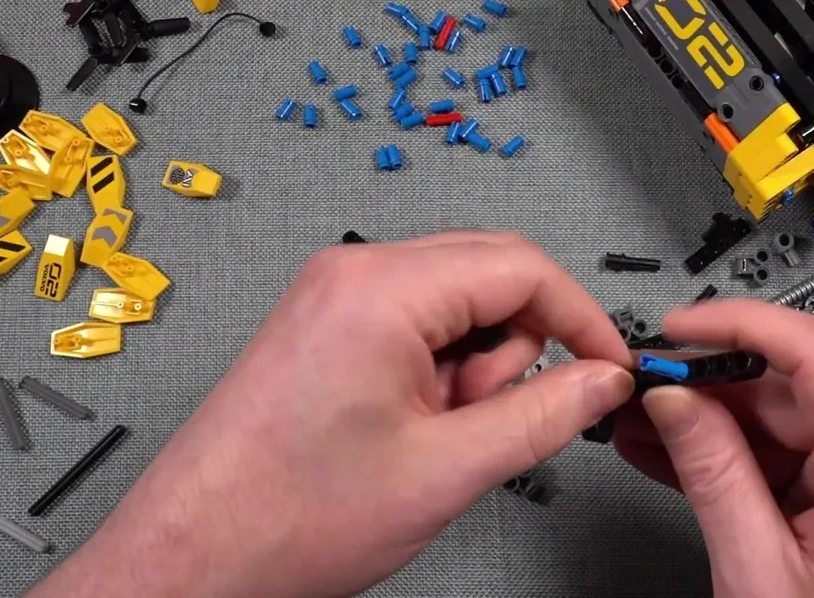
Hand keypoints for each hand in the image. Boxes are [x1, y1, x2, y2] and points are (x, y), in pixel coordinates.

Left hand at [32, 232, 634, 597]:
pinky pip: (420, 323)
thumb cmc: (284, 517)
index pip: (523, 267)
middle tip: (493, 417)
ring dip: (475, 367)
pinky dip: (440, 371)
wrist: (193, 557)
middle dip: (518, 348)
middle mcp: (353, 274)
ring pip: (460, 303)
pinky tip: (412, 425)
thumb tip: (601, 381)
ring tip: (436, 434)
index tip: (609, 366)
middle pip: (492, 275)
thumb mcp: (445, 470)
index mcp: (381, 290)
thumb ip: (543, 416)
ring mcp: (335, 296)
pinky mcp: (328, 324)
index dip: (582, 318)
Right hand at [613, 300, 813, 597]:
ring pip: (785, 425)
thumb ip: (712, 471)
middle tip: (638, 390)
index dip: (740, 324)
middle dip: (708, 386)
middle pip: (792, 391)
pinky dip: (736, 459)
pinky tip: (675, 454)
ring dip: (711, 425)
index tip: (678, 330)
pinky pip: (792, 462)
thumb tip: (675, 399)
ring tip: (640, 427)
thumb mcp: (755, 573)